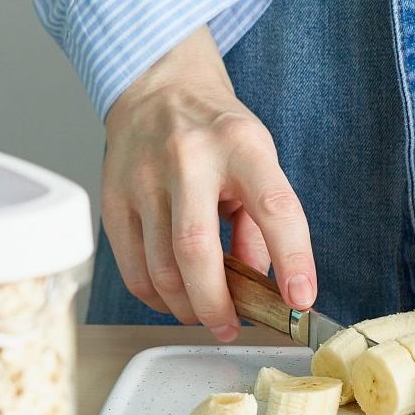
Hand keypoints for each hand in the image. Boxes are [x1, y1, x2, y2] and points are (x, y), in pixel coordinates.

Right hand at [101, 26, 316, 339]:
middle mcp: (188, 158)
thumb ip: (263, 224)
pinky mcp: (114, 199)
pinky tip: (174, 297)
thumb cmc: (218, 132)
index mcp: (241, 145)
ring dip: (187, 306)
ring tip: (206, 313)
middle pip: (196, 249)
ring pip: (160, 268)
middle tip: (231, 327)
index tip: (301, 299)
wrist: (158, 88)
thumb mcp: (260, 161)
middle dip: (216, 303)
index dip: (292, 259)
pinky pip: (133, 268)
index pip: (273, 208)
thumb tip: (264, 288)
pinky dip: (157, 296)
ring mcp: (143, 178)